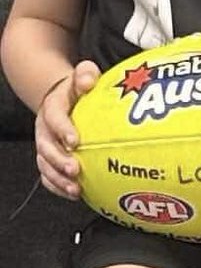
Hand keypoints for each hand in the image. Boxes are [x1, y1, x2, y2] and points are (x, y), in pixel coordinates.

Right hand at [35, 61, 99, 198]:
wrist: (61, 96)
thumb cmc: (77, 87)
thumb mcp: (82, 74)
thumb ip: (85, 73)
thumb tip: (88, 81)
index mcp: (52, 106)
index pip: (54, 117)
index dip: (62, 129)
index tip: (75, 141)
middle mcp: (44, 128)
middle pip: (46, 147)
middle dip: (59, 160)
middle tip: (75, 169)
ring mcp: (45, 145)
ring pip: (44, 164)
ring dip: (58, 178)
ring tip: (75, 189)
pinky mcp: (48, 158)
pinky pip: (48, 175)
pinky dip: (58, 186)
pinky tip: (76, 194)